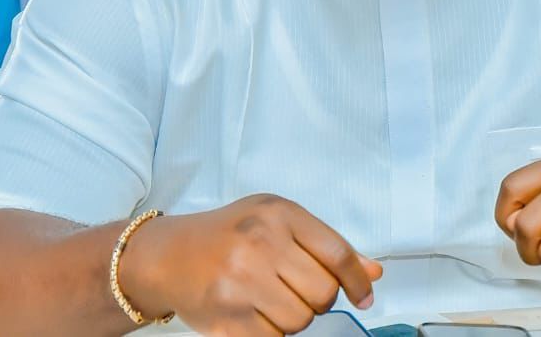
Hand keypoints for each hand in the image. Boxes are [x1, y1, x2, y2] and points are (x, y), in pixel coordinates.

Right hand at [121, 194, 382, 335]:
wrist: (167, 255)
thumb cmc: (229, 234)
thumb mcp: (277, 220)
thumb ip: (325, 246)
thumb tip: (373, 273)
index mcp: (277, 214)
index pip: (337, 253)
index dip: (358, 280)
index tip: (364, 296)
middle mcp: (259, 244)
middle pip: (322, 293)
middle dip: (319, 300)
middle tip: (299, 292)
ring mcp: (240, 282)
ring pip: (300, 321)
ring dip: (294, 318)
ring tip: (272, 300)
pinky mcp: (225, 318)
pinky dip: (272, 333)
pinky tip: (257, 314)